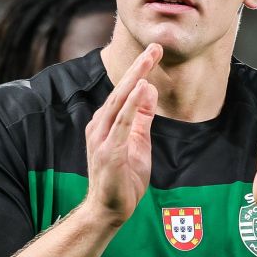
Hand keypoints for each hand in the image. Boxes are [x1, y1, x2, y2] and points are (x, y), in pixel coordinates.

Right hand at [83, 44, 160, 224]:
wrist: (109, 211)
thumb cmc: (123, 179)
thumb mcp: (138, 142)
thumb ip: (143, 117)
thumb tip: (148, 89)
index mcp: (106, 123)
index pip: (124, 91)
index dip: (139, 70)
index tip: (155, 52)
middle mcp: (100, 126)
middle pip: (121, 90)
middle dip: (139, 66)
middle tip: (156, 46)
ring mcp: (102, 138)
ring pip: (120, 101)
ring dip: (136, 77)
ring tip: (150, 58)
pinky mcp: (109, 151)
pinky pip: (122, 123)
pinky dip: (132, 104)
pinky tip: (141, 87)